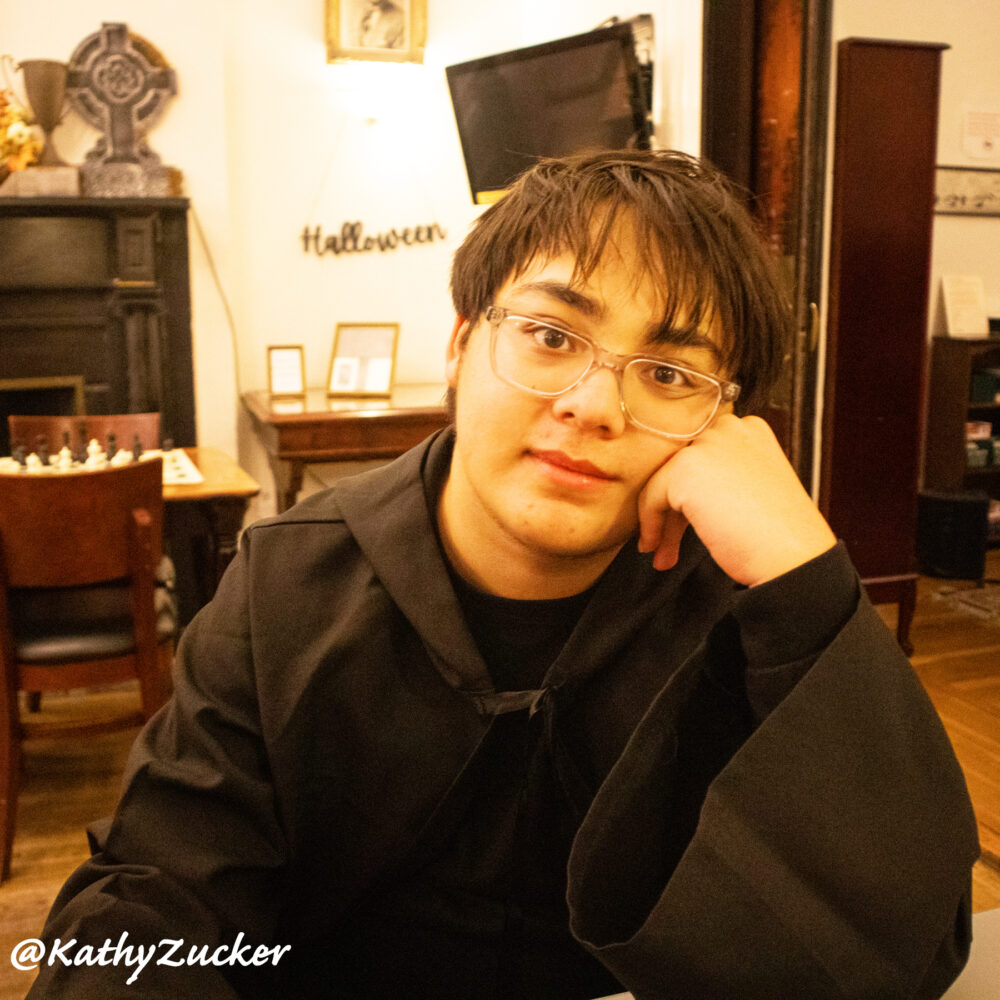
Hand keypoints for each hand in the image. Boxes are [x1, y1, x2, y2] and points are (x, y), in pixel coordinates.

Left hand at [637, 414, 836, 586]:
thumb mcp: (749, 490)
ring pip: (663, 482)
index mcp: (749, 430)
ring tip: (663, 554)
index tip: (686, 525)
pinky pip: (651, 497)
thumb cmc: (777, 535)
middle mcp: (728, 428)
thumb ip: (717, 480)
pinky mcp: (686, 468)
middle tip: (668, 545)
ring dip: (661, 521)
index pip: (702, 458)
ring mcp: (707, 445)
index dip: (690, 496)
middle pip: (681, 469)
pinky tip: (657, 547)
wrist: (792, 556)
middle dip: (673, 510)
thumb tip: (677, 495)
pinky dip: (650, 524)